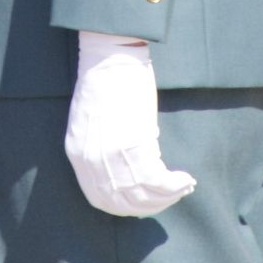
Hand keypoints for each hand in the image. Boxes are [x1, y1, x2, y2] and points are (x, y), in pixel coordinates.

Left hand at [65, 31, 195, 217]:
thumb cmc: (105, 81)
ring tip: (183, 187)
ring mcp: (111, 155)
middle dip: (150, 206)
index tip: (145, 203)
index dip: (125, 207)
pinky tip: (185, 179)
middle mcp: (90, 161)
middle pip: (122, 203)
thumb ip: (100, 149)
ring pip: (142, 195)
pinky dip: (174, 184)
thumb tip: (126, 168)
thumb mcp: (91, 122)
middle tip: (170, 198)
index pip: (99, 199)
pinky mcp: (133, 145)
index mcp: (76, 154)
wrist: (110, 56)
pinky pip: (157, 179)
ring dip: (167, 197)